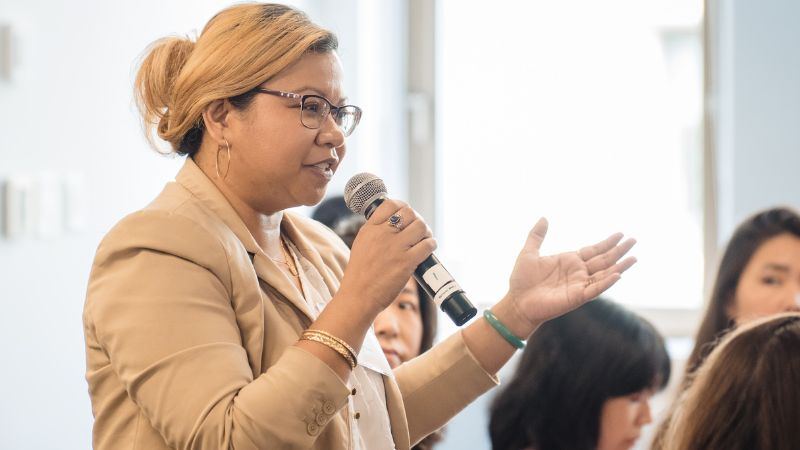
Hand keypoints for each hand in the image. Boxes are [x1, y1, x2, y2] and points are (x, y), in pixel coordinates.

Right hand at [338, 199, 435, 314]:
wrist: (358, 296)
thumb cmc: (360, 275)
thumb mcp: (361, 245)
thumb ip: (376, 232)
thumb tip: (394, 224)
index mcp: (370, 229)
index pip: (391, 204)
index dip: (402, 207)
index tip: (406, 215)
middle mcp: (383, 234)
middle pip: (409, 213)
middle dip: (417, 219)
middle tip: (418, 230)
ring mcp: (395, 248)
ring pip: (421, 226)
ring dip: (426, 231)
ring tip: (424, 239)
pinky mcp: (406, 262)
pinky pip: (427, 245)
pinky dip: (431, 244)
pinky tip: (428, 248)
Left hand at [504, 218, 635, 334]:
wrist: (517, 301)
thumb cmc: (522, 280)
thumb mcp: (529, 252)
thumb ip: (537, 235)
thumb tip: (544, 218)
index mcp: (570, 261)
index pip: (593, 250)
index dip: (607, 242)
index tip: (621, 234)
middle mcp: (578, 273)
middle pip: (604, 260)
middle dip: (619, 250)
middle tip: (634, 240)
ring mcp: (579, 285)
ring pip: (604, 274)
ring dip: (619, 266)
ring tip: (634, 257)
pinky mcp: (577, 297)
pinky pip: (595, 289)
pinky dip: (606, 282)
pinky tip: (618, 274)